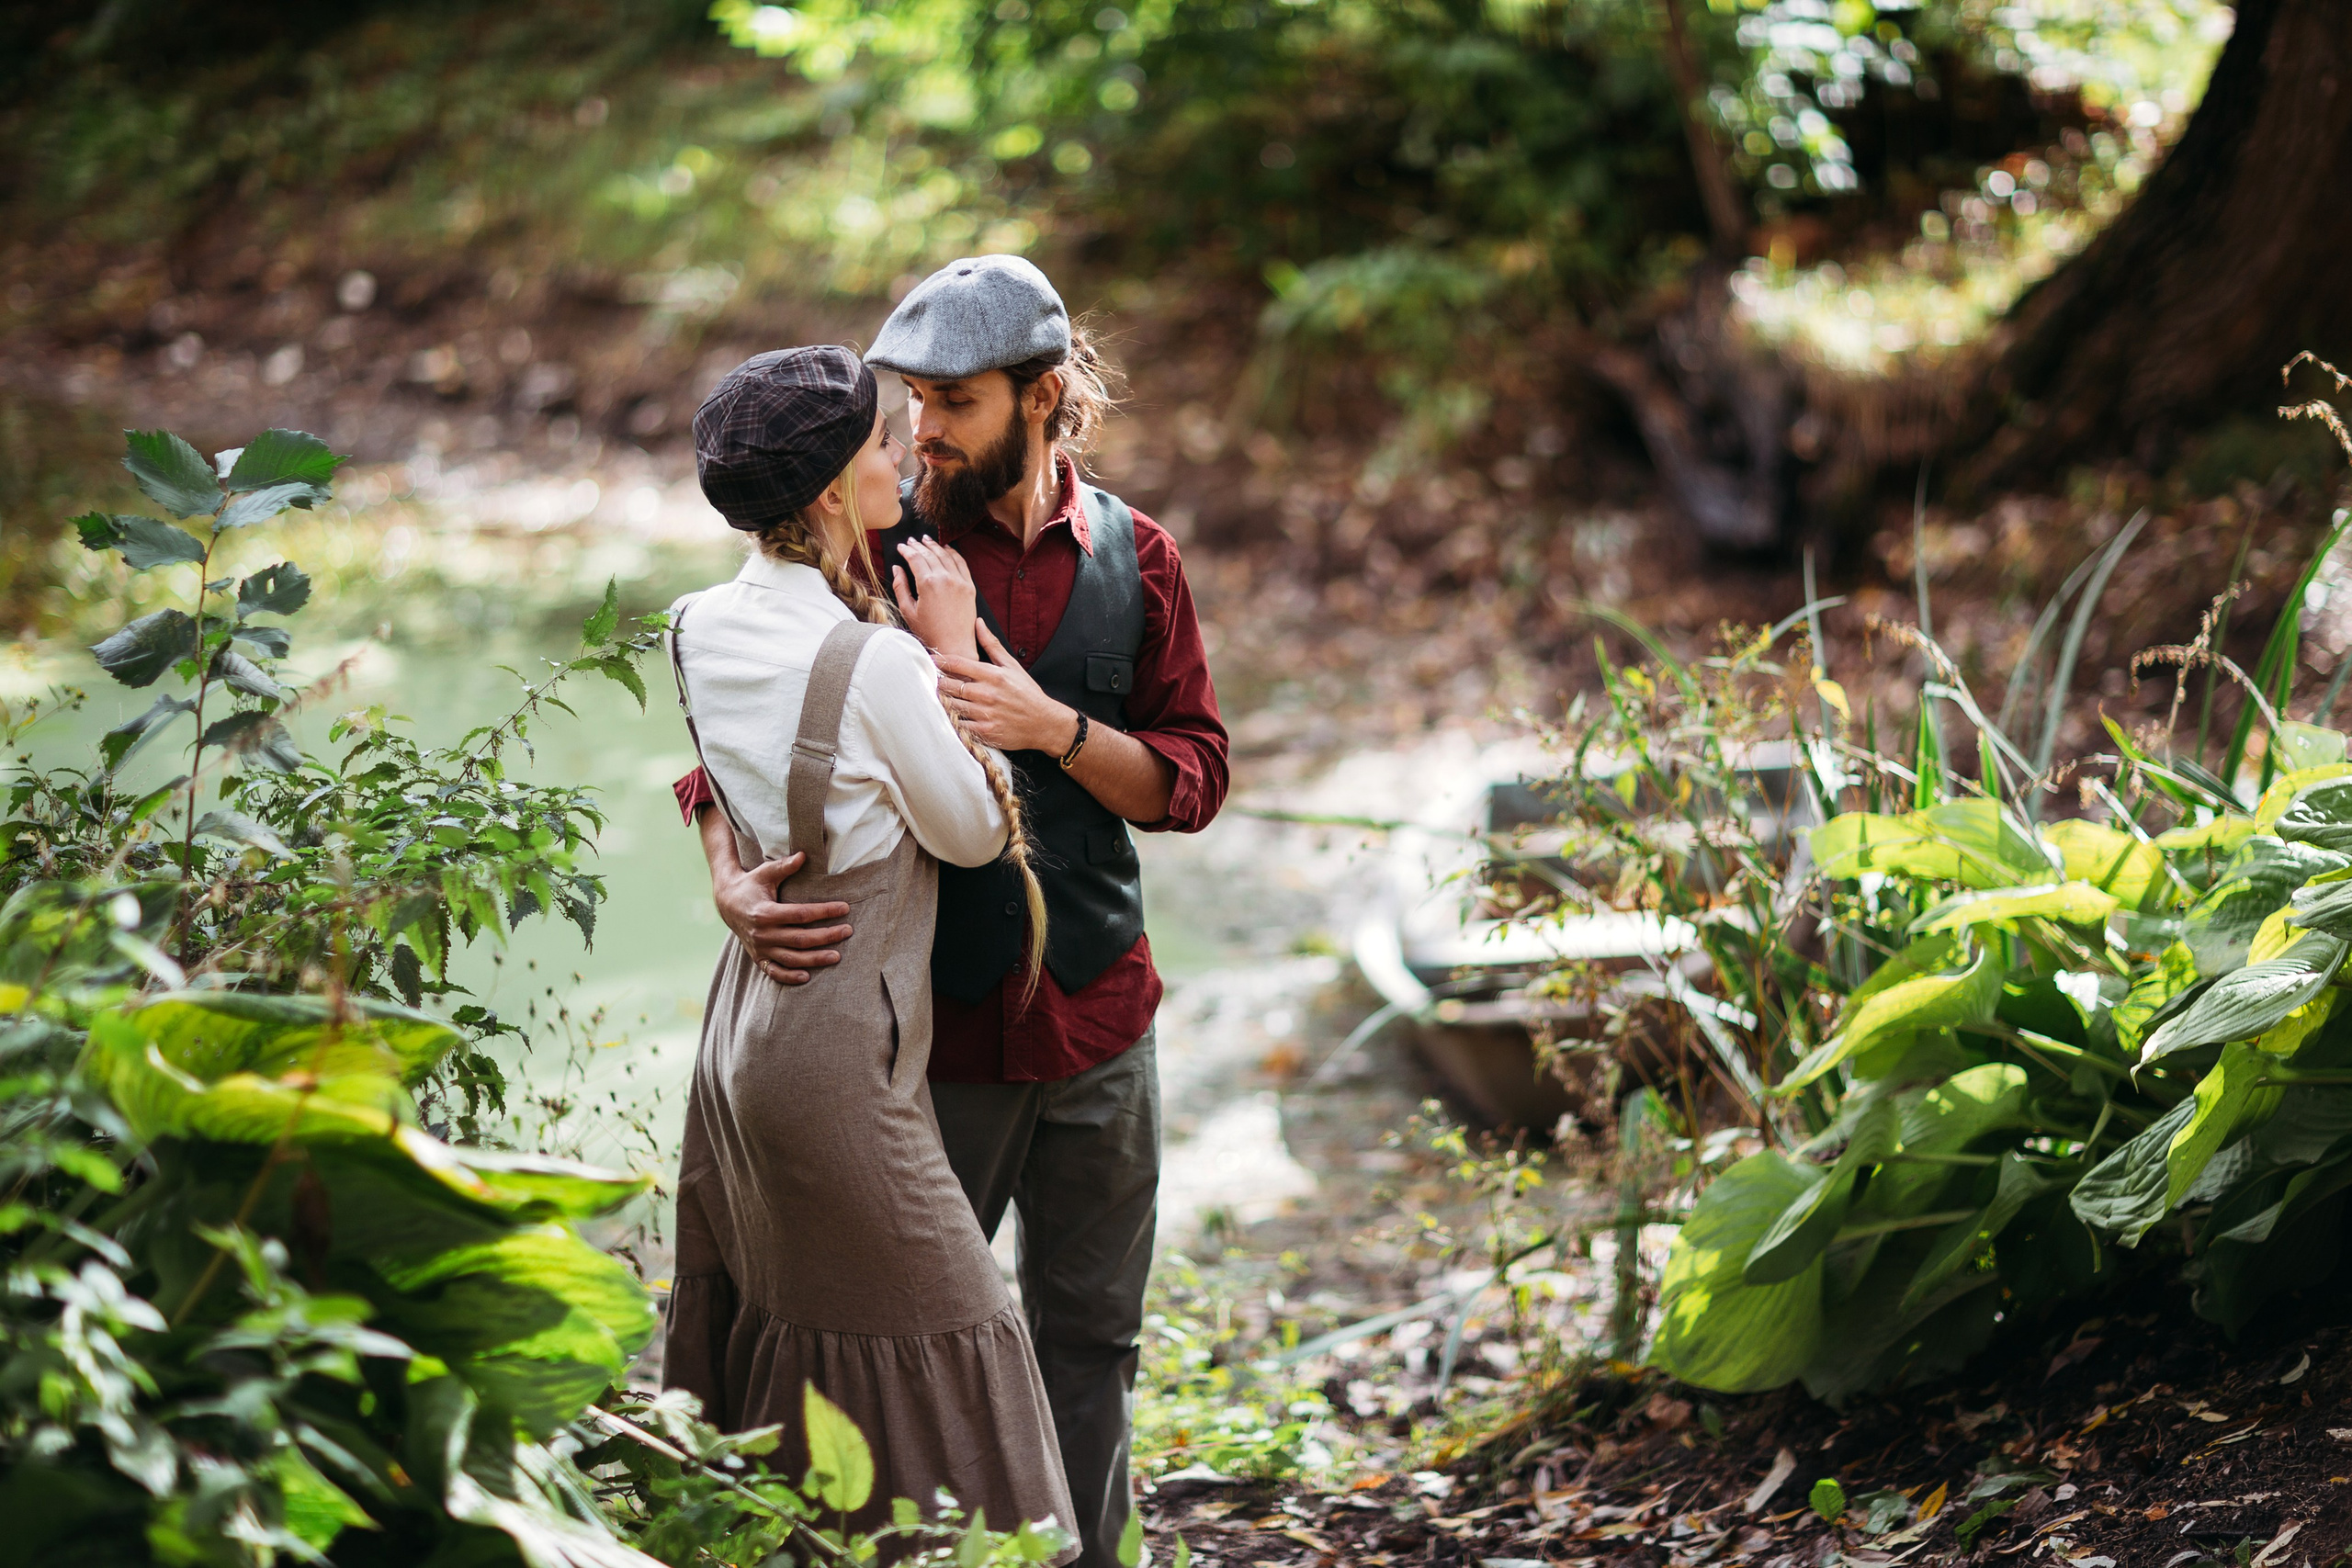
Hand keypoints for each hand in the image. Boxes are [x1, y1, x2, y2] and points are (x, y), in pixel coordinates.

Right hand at [713, 850, 853, 984]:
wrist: (726, 903)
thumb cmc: (751, 885)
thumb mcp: (765, 873)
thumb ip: (784, 866)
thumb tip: (804, 855)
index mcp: (766, 912)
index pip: (801, 914)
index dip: (824, 911)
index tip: (844, 908)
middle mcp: (762, 933)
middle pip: (800, 938)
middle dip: (826, 936)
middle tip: (848, 931)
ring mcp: (760, 947)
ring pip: (791, 958)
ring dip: (815, 959)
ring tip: (837, 956)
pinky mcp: (758, 957)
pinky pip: (774, 972)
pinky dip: (789, 976)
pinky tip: (807, 976)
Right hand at [892, 537, 978, 661]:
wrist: (954, 647)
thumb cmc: (929, 632)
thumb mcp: (908, 611)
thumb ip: (900, 586)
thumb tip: (896, 568)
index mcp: (927, 583)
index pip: (915, 558)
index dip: (907, 550)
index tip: (901, 547)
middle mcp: (945, 578)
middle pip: (930, 554)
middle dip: (919, 545)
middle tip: (912, 541)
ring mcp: (960, 581)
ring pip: (946, 555)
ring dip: (935, 546)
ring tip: (927, 540)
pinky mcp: (970, 586)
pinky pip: (961, 563)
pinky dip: (953, 553)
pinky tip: (947, 549)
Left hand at [935, 622, 1079, 754]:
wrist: (1044, 723)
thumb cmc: (1027, 693)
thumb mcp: (1012, 665)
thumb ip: (992, 645)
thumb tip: (978, 622)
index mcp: (992, 675)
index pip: (957, 663)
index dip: (940, 660)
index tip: (930, 660)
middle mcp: (987, 694)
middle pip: (949, 685)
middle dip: (937, 682)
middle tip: (930, 680)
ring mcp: (985, 714)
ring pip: (951, 705)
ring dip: (942, 701)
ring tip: (936, 697)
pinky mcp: (985, 731)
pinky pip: (959, 725)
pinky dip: (952, 720)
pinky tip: (949, 715)